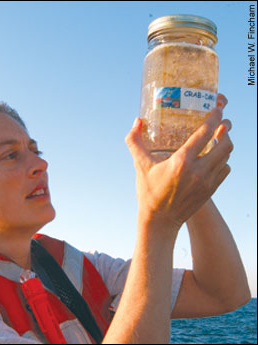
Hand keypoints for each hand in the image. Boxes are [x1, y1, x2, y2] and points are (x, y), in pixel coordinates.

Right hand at [125, 94, 232, 234]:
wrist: (160, 221)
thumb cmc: (148, 192)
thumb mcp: (140, 165)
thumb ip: (135, 141)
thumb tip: (137, 121)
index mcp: (182, 162)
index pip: (205, 133)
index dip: (214, 117)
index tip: (217, 108)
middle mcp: (198, 171)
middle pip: (225, 143)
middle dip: (225, 129)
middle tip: (221, 122)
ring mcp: (207, 181)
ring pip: (226, 156)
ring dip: (225, 144)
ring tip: (218, 137)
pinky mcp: (211, 190)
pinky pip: (225, 169)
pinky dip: (223, 160)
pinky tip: (214, 157)